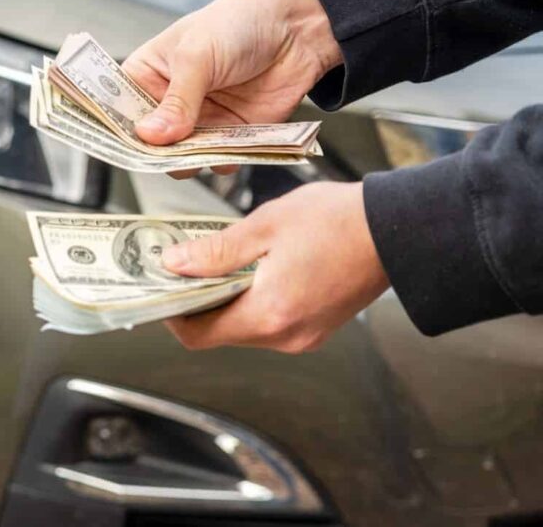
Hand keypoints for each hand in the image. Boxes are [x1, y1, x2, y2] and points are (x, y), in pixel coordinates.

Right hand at [123, 0, 342, 172]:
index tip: (125, 142)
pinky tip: (235, 142)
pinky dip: (226, 159)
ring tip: (206, 143)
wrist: (298, 28)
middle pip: (149, 144)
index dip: (118, 129)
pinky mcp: (230, 137)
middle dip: (159, 150)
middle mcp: (170, 103)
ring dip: (193, 159)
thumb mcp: (198, 54)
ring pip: (182, 160)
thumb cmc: (239, 22)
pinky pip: (219, 162)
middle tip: (170, 147)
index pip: (120, 110)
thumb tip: (152, 136)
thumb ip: (177, 100)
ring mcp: (200, 123)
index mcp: (148, 76)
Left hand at [161, 182, 388, 352]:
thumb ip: (215, 251)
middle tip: (184, 267)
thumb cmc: (339, 221)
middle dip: (197, 302)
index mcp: (269, 314)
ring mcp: (304, 336)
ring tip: (219, 262)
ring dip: (225, 300)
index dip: (172, 314)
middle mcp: (286, 336)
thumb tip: (175, 265)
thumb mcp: (265, 226)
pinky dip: (252, 301)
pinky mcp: (316, 328)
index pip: (199, 335)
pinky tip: (251, 270)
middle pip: (220, 333)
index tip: (161, 288)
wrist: (397, 228)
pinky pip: (269, 323)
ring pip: (244, 329)